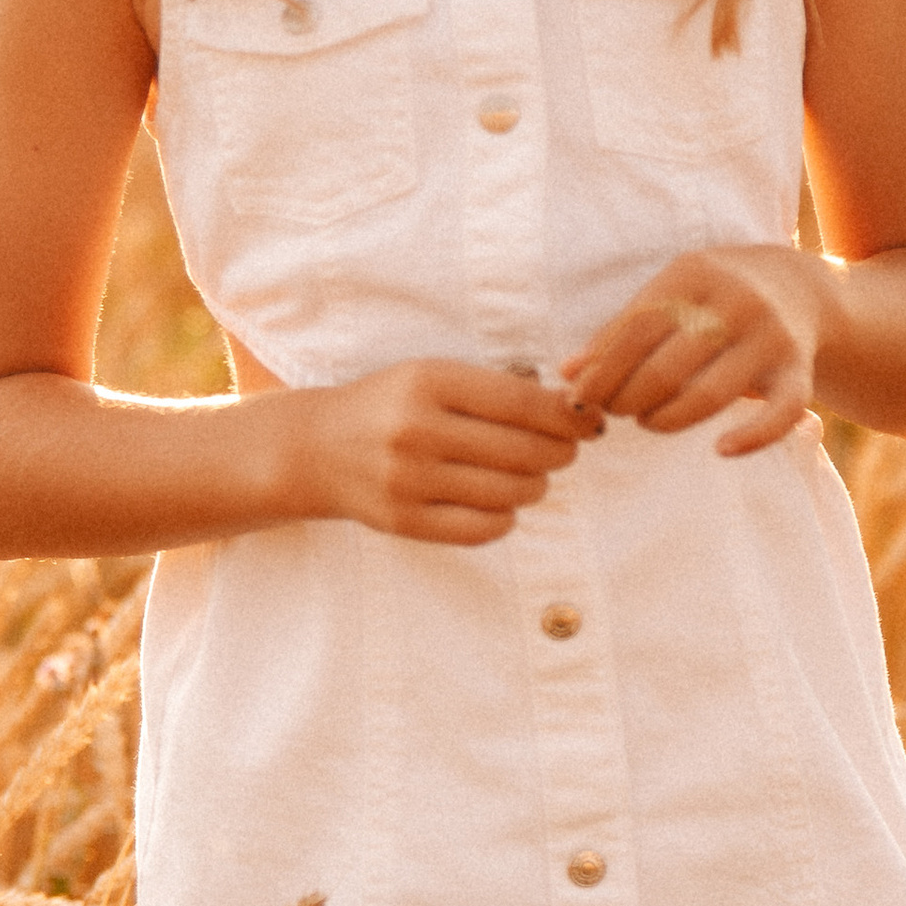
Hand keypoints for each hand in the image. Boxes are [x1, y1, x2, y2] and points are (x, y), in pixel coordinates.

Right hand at [287, 359, 596, 546]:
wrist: (316, 448)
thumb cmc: (391, 405)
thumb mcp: (433, 376)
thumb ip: (496, 389)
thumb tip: (574, 412)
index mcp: (429, 381)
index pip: (520, 402)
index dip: (567, 415)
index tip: (588, 421)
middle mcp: (417, 430)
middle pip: (522, 451)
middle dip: (560, 453)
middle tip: (565, 451)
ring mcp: (408, 480)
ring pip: (509, 493)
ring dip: (535, 486)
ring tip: (532, 476)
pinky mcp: (402, 521)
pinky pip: (481, 529)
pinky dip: (505, 518)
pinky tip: (501, 503)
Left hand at [560, 248, 821, 457]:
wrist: (798, 287)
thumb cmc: (713, 296)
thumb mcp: (671, 292)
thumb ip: (622, 329)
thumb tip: (567, 373)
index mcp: (694, 275)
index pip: (636, 329)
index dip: (602, 370)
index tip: (581, 397)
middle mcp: (735, 302)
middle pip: (667, 365)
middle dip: (628, 399)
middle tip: (613, 412)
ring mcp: (770, 337)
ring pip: (709, 394)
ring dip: (667, 419)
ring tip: (648, 421)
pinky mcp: (798, 371)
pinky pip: (779, 414)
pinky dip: (751, 438)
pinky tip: (720, 450)